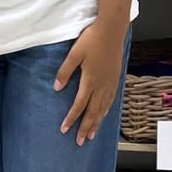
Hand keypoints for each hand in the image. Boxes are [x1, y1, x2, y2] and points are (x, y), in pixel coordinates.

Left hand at [55, 17, 128, 146]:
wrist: (112, 29)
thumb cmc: (92, 39)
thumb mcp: (74, 54)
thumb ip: (65, 71)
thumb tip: (57, 88)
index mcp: (90, 80)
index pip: (79, 105)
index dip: (71, 118)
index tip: (65, 130)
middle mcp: (102, 85)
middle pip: (93, 112)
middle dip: (85, 127)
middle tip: (79, 141)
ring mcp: (110, 83)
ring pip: (103, 109)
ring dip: (96, 123)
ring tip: (91, 135)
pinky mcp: (115, 79)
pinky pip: (110, 101)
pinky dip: (105, 111)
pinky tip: (103, 115)